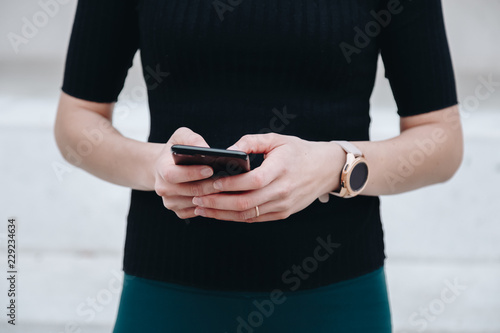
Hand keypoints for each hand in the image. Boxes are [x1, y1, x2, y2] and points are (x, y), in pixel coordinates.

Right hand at [153, 127, 222, 218]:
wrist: (163, 167)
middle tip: (228, 180)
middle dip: (210, 185)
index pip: (175, 175)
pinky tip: (223, 197)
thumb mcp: (180, 137)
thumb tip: (205, 148)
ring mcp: (171, 202)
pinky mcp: (179, 211)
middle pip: (190, 191)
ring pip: (196, 202)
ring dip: (214, 197)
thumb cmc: (175, 150)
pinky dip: (211, 205)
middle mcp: (163, 189)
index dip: (193, 173)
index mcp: (161, 170)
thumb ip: (192, 139)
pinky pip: (198, 211)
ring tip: (230, 188)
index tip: (211, 169)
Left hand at [191, 133, 344, 221]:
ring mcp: (283, 205)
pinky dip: (234, 217)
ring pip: (247, 215)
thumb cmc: (298, 151)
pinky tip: (219, 212)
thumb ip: (251, 141)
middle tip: (197, 198)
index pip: (253, 181)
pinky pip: (254, 219)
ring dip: (222, 213)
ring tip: (201, 208)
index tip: (211, 183)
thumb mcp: (277, 139)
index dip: (231, 184)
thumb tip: (227, 150)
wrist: (325, 169)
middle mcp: (283, 191)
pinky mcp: (282, 214)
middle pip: (246, 202)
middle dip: (217, 202)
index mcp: (282, 169)